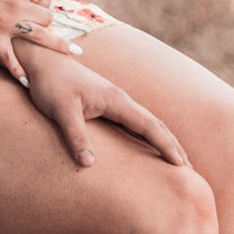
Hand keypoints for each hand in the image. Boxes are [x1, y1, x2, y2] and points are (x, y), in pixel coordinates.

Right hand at [0, 0, 79, 79]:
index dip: (42, 2)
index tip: (36, 4)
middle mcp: (20, 5)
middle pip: (47, 17)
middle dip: (45, 19)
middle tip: (41, 22)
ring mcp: (6, 22)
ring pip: (40, 35)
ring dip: (55, 43)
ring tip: (72, 52)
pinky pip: (9, 57)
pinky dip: (19, 70)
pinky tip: (28, 80)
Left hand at [18, 49, 189, 171]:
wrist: (42, 62)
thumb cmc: (51, 84)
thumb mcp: (61, 109)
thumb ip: (76, 134)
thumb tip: (89, 164)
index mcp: (116, 100)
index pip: (149, 125)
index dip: (165, 145)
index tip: (181, 165)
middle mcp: (121, 100)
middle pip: (156, 125)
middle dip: (174, 146)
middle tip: (191, 171)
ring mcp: (115, 103)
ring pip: (148, 124)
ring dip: (165, 142)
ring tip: (178, 163)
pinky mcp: (107, 106)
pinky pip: (135, 125)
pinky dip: (149, 138)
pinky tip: (149, 150)